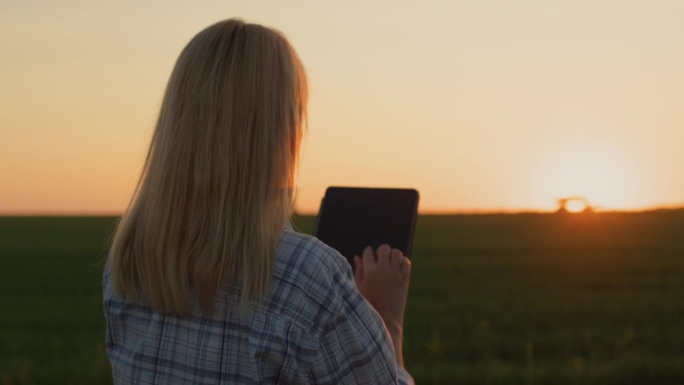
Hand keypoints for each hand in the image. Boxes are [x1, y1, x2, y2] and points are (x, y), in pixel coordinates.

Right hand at [354, 244, 410, 364]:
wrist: (386, 321)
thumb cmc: (368, 306)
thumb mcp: (358, 289)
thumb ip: (358, 271)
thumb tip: (357, 257)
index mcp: (369, 271)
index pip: (368, 252)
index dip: (367, 253)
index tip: (368, 256)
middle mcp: (383, 270)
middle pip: (384, 248)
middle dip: (380, 251)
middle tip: (379, 259)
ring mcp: (395, 274)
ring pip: (397, 253)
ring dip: (392, 255)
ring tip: (389, 262)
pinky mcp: (405, 280)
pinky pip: (407, 263)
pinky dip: (403, 262)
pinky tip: (397, 267)